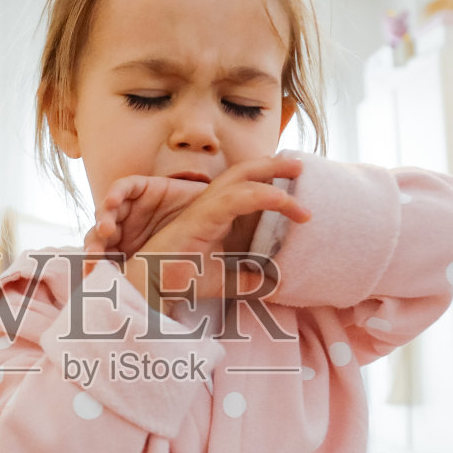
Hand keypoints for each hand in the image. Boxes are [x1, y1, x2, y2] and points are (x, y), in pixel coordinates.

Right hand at [88, 154, 310, 307]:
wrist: (151, 287)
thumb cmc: (179, 278)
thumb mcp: (222, 280)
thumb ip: (246, 279)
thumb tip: (274, 283)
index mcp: (214, 215)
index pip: (245, 189)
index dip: (270, 184)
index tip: (298, 198)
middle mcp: (209, 205)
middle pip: (244, 172)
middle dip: (273, 164)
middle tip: (300, 164)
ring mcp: (204, 209)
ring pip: (241, 179)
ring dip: (272, 172)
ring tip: (298, 170)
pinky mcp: (200, 218)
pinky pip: (235, 199)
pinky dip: (261, 195)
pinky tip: (283, 199)